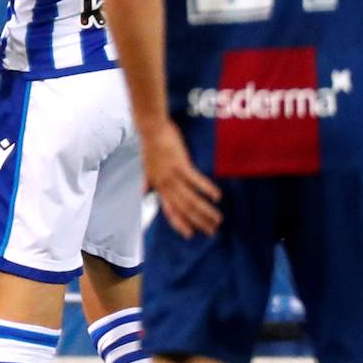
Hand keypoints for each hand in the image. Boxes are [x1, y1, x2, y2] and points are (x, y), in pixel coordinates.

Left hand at [140, 120, 221, 238]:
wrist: (151, 129)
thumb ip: (148, 181)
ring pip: (190, 199)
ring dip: (205, 210)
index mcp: (157, 185)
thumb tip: (144, 192)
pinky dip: (206, 189)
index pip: (168, 210)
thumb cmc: (151, 146)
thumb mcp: (146, 167)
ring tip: (218, 218)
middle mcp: (164, 183)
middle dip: (197, 222)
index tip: (189, 234)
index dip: (179, 223)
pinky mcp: (180, 164)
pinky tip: (217, 196)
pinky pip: (195, 180)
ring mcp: (172, 175)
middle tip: (212, 231)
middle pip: (182, 208)